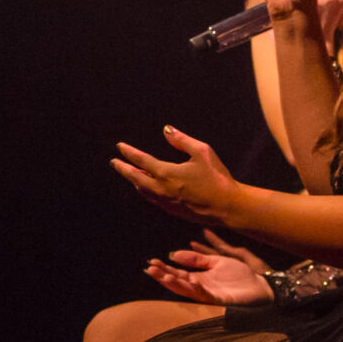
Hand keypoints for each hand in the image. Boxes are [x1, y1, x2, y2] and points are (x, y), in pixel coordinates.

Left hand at [112, 126, 239, 225]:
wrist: (228, 207)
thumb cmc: (217, 178)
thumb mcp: (202, 152)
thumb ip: (182, 140)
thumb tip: (166, 130)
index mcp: (167, 174)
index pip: (142, 161)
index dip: (129, 153)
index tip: (120, 147)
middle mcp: (162, 189)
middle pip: (136, 178)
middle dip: (124, 169)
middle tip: (114, 162)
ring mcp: (166, 202)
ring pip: (143, 191)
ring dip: (134, 181)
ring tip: (129, 174)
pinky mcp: (173, 211)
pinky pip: (153, 199)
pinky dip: (145, 191)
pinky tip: (147, 189)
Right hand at [145, 228, 274, 305]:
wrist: (262, 285)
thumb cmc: (241, 275)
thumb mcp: (217, 261)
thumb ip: (197, 259)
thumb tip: (174, 254)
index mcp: (200, 278)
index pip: (178, 273)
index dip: (165, 268)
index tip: (152, 261)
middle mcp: (201, 287)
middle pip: (178, 282)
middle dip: (163, 276)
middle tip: (150, 269)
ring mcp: (209, 294)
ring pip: (187, 290)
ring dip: (174, 283)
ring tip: (162, 276)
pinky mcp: (219, 299)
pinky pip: (204, 294)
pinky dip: (194, 288)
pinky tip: (186, 281)